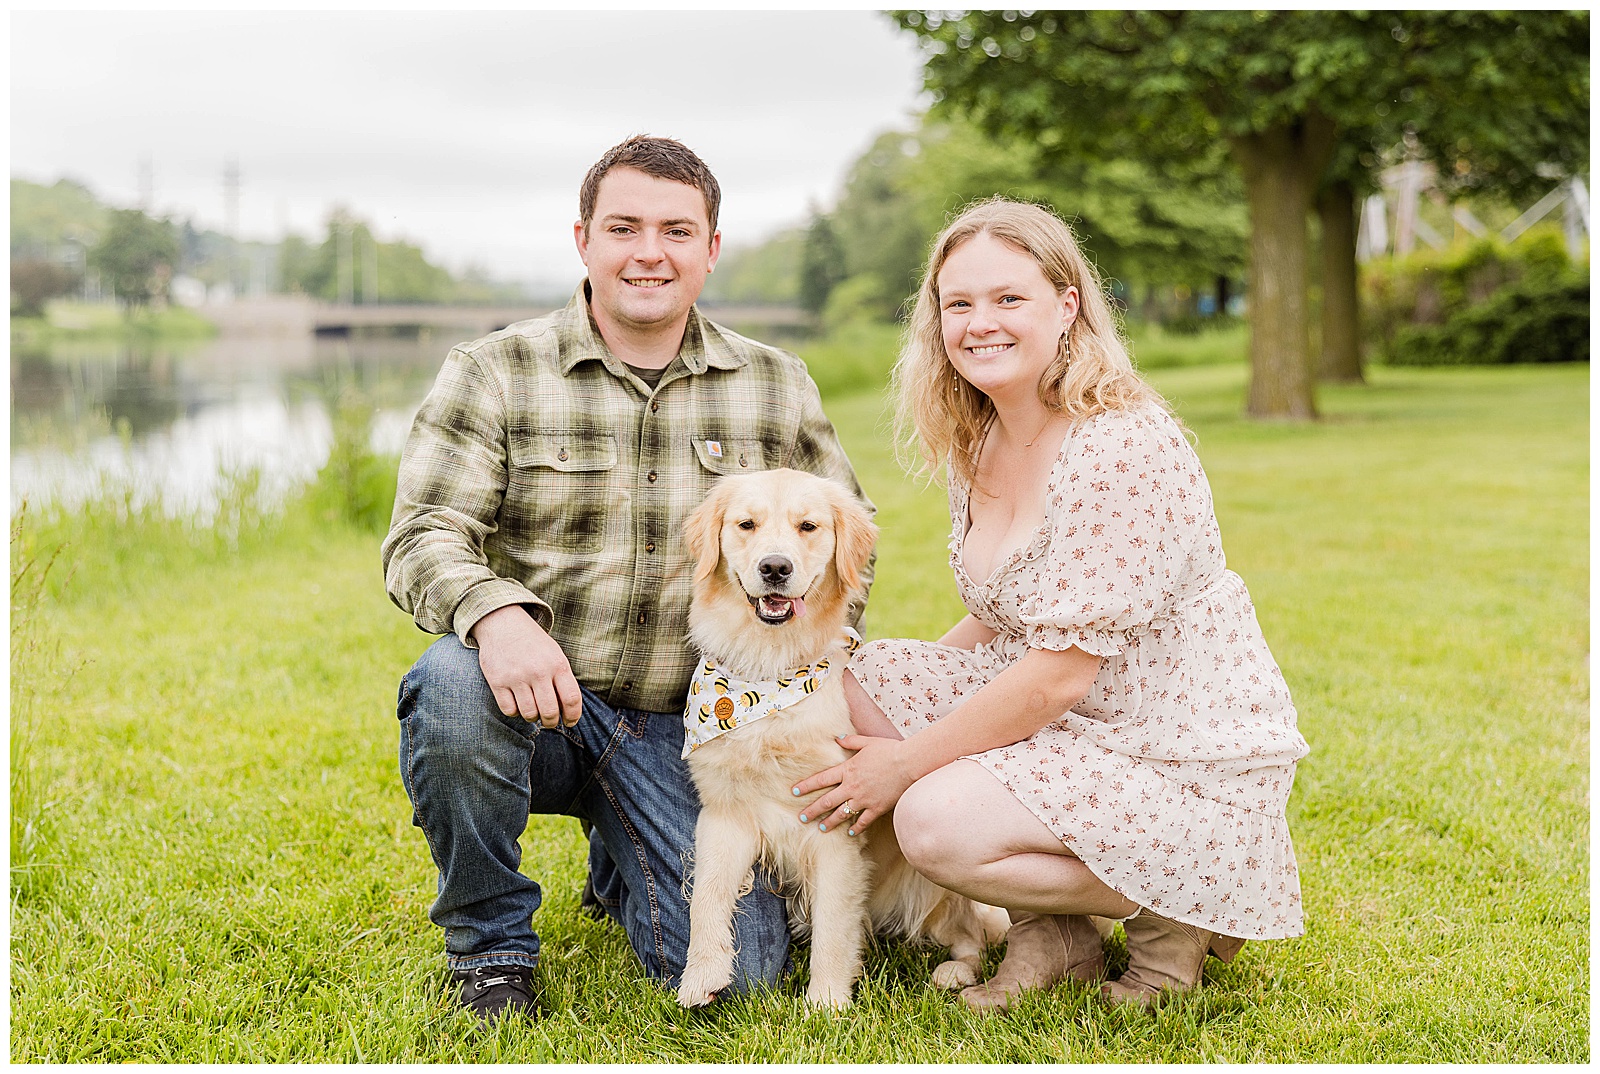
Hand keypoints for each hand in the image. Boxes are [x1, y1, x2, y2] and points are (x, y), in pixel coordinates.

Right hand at [471, 605, 583, 727]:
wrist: (503, 623)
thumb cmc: (533, 643)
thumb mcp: (554, 654)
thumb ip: (562, 679)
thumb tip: (567, 710)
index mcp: (557, 664)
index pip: (571, 699)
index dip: (573, 716)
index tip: (569, 722)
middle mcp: (538, 671)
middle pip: (550, 711)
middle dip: (551, 722)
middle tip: (549, 721)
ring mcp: (517, 677)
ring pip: (529, 714)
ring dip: (533, 717)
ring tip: (533, 710)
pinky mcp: (497, 681)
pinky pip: (509, 710)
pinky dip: (515, 712)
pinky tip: (517, 703)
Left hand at [791, 735, 917, 836]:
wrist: (908, 763)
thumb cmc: (889, 750)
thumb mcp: (867, 742)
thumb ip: (851, 741)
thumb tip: (838, 738)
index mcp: (847, 770)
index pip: (821, 780)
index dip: (806, 786)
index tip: (794, 791)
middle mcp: (852, 787)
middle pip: (827, 801)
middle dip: (812, 810)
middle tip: (802, 817)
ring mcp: (863, 799)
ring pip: (842, 814)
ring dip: (829, 822)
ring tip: (821, 828)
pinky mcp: (876, 808)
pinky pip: (863, 822)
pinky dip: (856, 828)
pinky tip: (850, 833)